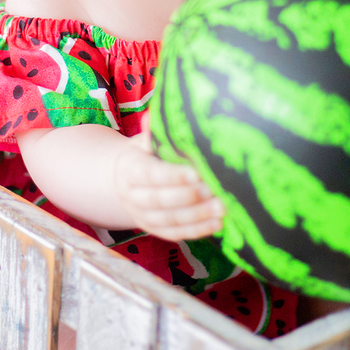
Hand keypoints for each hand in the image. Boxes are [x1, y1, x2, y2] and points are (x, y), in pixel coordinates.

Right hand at [113, 119, 224, 240]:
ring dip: (197, 216)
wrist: (127, 181)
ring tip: (222, 207)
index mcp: (130, 170)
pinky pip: (176, 234)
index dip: (173, 176)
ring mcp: (142, 216)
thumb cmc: (145, 155)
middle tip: (213, 189)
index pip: (151, 174)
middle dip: (188, 197)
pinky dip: (197, 231)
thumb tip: (154, 115)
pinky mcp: (155, 230)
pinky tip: (217, 224)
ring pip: (169, 220)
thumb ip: (154, 132)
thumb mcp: (145, 141)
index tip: (196, 173)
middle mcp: (132, 196)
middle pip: (160, 200)